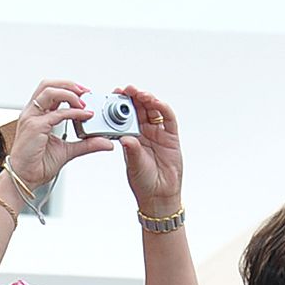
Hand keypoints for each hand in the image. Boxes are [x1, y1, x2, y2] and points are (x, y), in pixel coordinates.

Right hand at [4, 78, 115, 191]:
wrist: (24, 178)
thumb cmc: (36, 164)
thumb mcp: (68, 150)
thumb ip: (86, 144)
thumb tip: (105, 142)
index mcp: (36, 115)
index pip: (52, 91)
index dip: (69, 88)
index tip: (86, 95)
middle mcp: (32, 113)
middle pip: (48, 84)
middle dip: (70, 85)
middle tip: (86, 93)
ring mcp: (31, 118)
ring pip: (50, 91)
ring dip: (70, 93)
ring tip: (84, 102)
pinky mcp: (35, 127)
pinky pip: (57, 113)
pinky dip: (74, 112)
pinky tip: (85, 115)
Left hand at [115, 86, 183, 214]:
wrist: (159, 194)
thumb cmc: (143, 181)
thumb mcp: (133, 164)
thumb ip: (132, 150)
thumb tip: (124, 139)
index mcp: (130, 137)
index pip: (125, 116)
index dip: (120, 104)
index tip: (113, 95)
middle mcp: (144, 132)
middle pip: (139, 108)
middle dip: (133, 97)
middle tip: (126, 89)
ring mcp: (158, 133)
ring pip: (153, 110)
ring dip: (147, 99)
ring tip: (140, 94)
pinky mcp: (171, 136)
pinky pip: (168, 118)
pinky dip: (163, 108)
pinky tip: (156, 103)